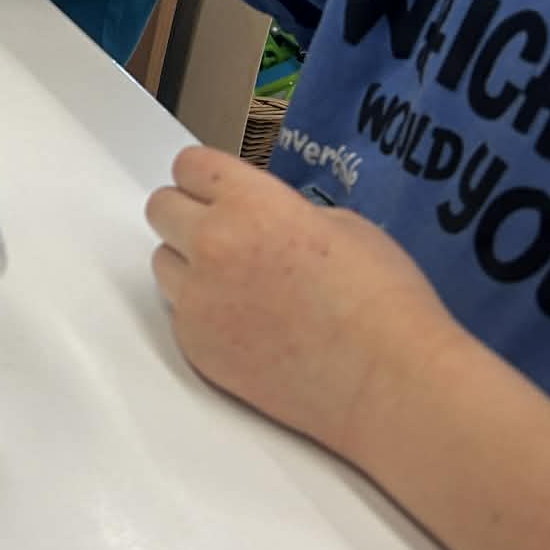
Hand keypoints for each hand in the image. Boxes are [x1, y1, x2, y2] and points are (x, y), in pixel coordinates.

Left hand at [147, 147, 458, 457]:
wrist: (389, 383)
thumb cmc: (383, 303)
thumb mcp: (343, 225)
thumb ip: (283, 211)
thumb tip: (260, 218)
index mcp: (251, 204)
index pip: (189, 167)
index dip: (206, 178)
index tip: (216, 190)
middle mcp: (213, 245)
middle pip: (161, 208)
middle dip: (188, 215)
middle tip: (223, 235)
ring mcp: (198, 299)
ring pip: (163, 262)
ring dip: (189, 265)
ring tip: (239, 285)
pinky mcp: (196, 346)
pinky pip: (179, 313)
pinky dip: (203, 313)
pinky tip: (249, 326)